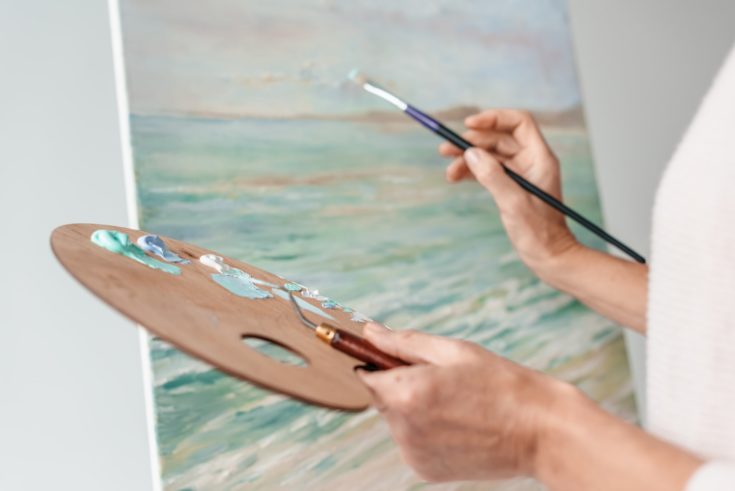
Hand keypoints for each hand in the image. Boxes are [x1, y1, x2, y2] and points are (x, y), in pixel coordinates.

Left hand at [357, 322, 578, 482]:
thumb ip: (404, 342)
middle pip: (382, 399)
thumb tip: (369, 332)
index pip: (366, 376)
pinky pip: (412, 443)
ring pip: (397, 422)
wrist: (540, 431)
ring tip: (456, 404)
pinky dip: (425, 432)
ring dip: (413, 410)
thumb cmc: (501, 383)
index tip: (397, 360)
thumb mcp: (454, 351)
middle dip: (401, 386)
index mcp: (407, 393)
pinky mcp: (424, 471)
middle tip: (443, 382)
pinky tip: (458, 425)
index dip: (378, 364)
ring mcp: (413, 453)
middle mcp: (403, 428)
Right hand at [439, 109, 580, 277]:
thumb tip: (471, 153)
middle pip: (499, 138)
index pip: (519, 123)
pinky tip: (456, 177)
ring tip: (448, 169)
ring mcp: (521, 174)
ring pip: (490, 155)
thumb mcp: (513, 203)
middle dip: (472, 141)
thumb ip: (492, 176)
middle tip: (446, 149)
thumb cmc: (539, 233)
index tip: (469, 125)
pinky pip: (489, 170)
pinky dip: (472, 171)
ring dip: (468, 158)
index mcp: (540, 158)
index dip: (494, 119)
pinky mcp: (511, 187)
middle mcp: (531, 161)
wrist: (550, 258)